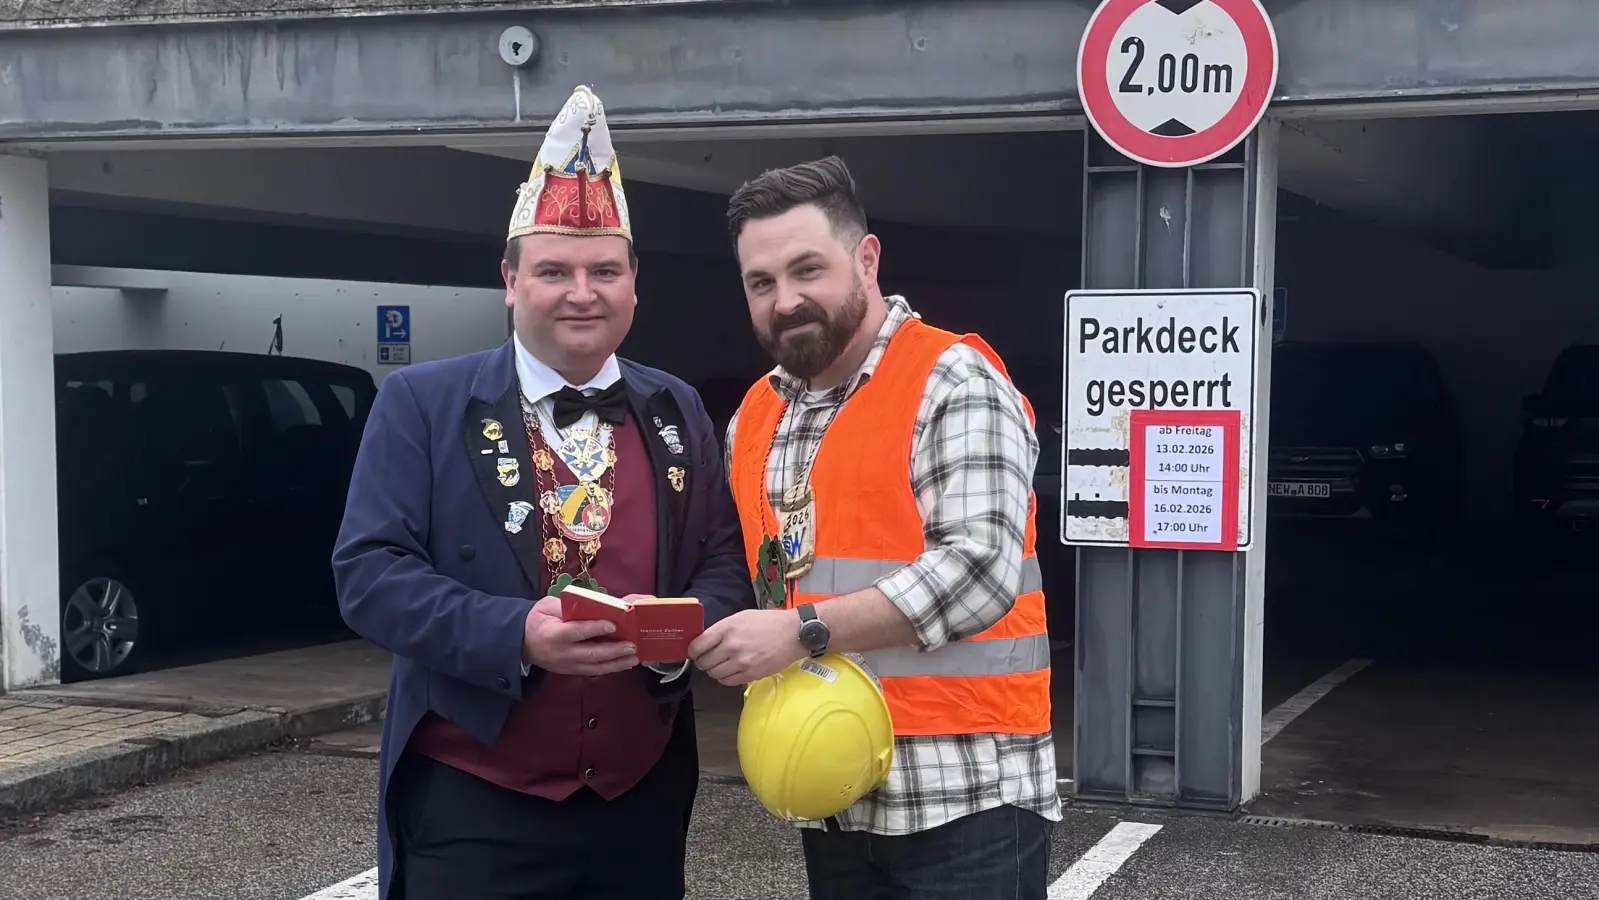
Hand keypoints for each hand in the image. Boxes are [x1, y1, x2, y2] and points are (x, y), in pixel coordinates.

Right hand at [522, 595, 638, 675]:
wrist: (521, 642)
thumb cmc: (537, 620)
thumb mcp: (547, 606)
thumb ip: (569, 607)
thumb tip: (595, 606)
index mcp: (554, 634)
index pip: (577, 632)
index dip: (595, 629)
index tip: (613, 625)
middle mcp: (562, 653)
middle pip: (590, 654)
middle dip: (613, 651)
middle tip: (631, 646)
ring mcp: (567, 665)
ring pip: (595, 667)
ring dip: (617, 664)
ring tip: (634, 658)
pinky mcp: (572, 671)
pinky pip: (593, 671)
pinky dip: (610, 668)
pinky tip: (623, 663)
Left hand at [687, 608, 804, 685]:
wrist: (793, 634)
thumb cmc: (768, 622)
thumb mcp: (742, 616)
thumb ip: (722, 628)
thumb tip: (706, 640)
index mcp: (728, 628)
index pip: (698, 645)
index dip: (692, 650)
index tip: (693, 652)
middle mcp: (732, 646)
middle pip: (704, 662)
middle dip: (702, 661)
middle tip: (706, 659)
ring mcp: (741, 662)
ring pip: (714, 674)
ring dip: (713, 670)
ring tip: (720, 665)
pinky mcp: (750, 675)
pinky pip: (727, 681)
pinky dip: (724, 678)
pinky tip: (730, 671)